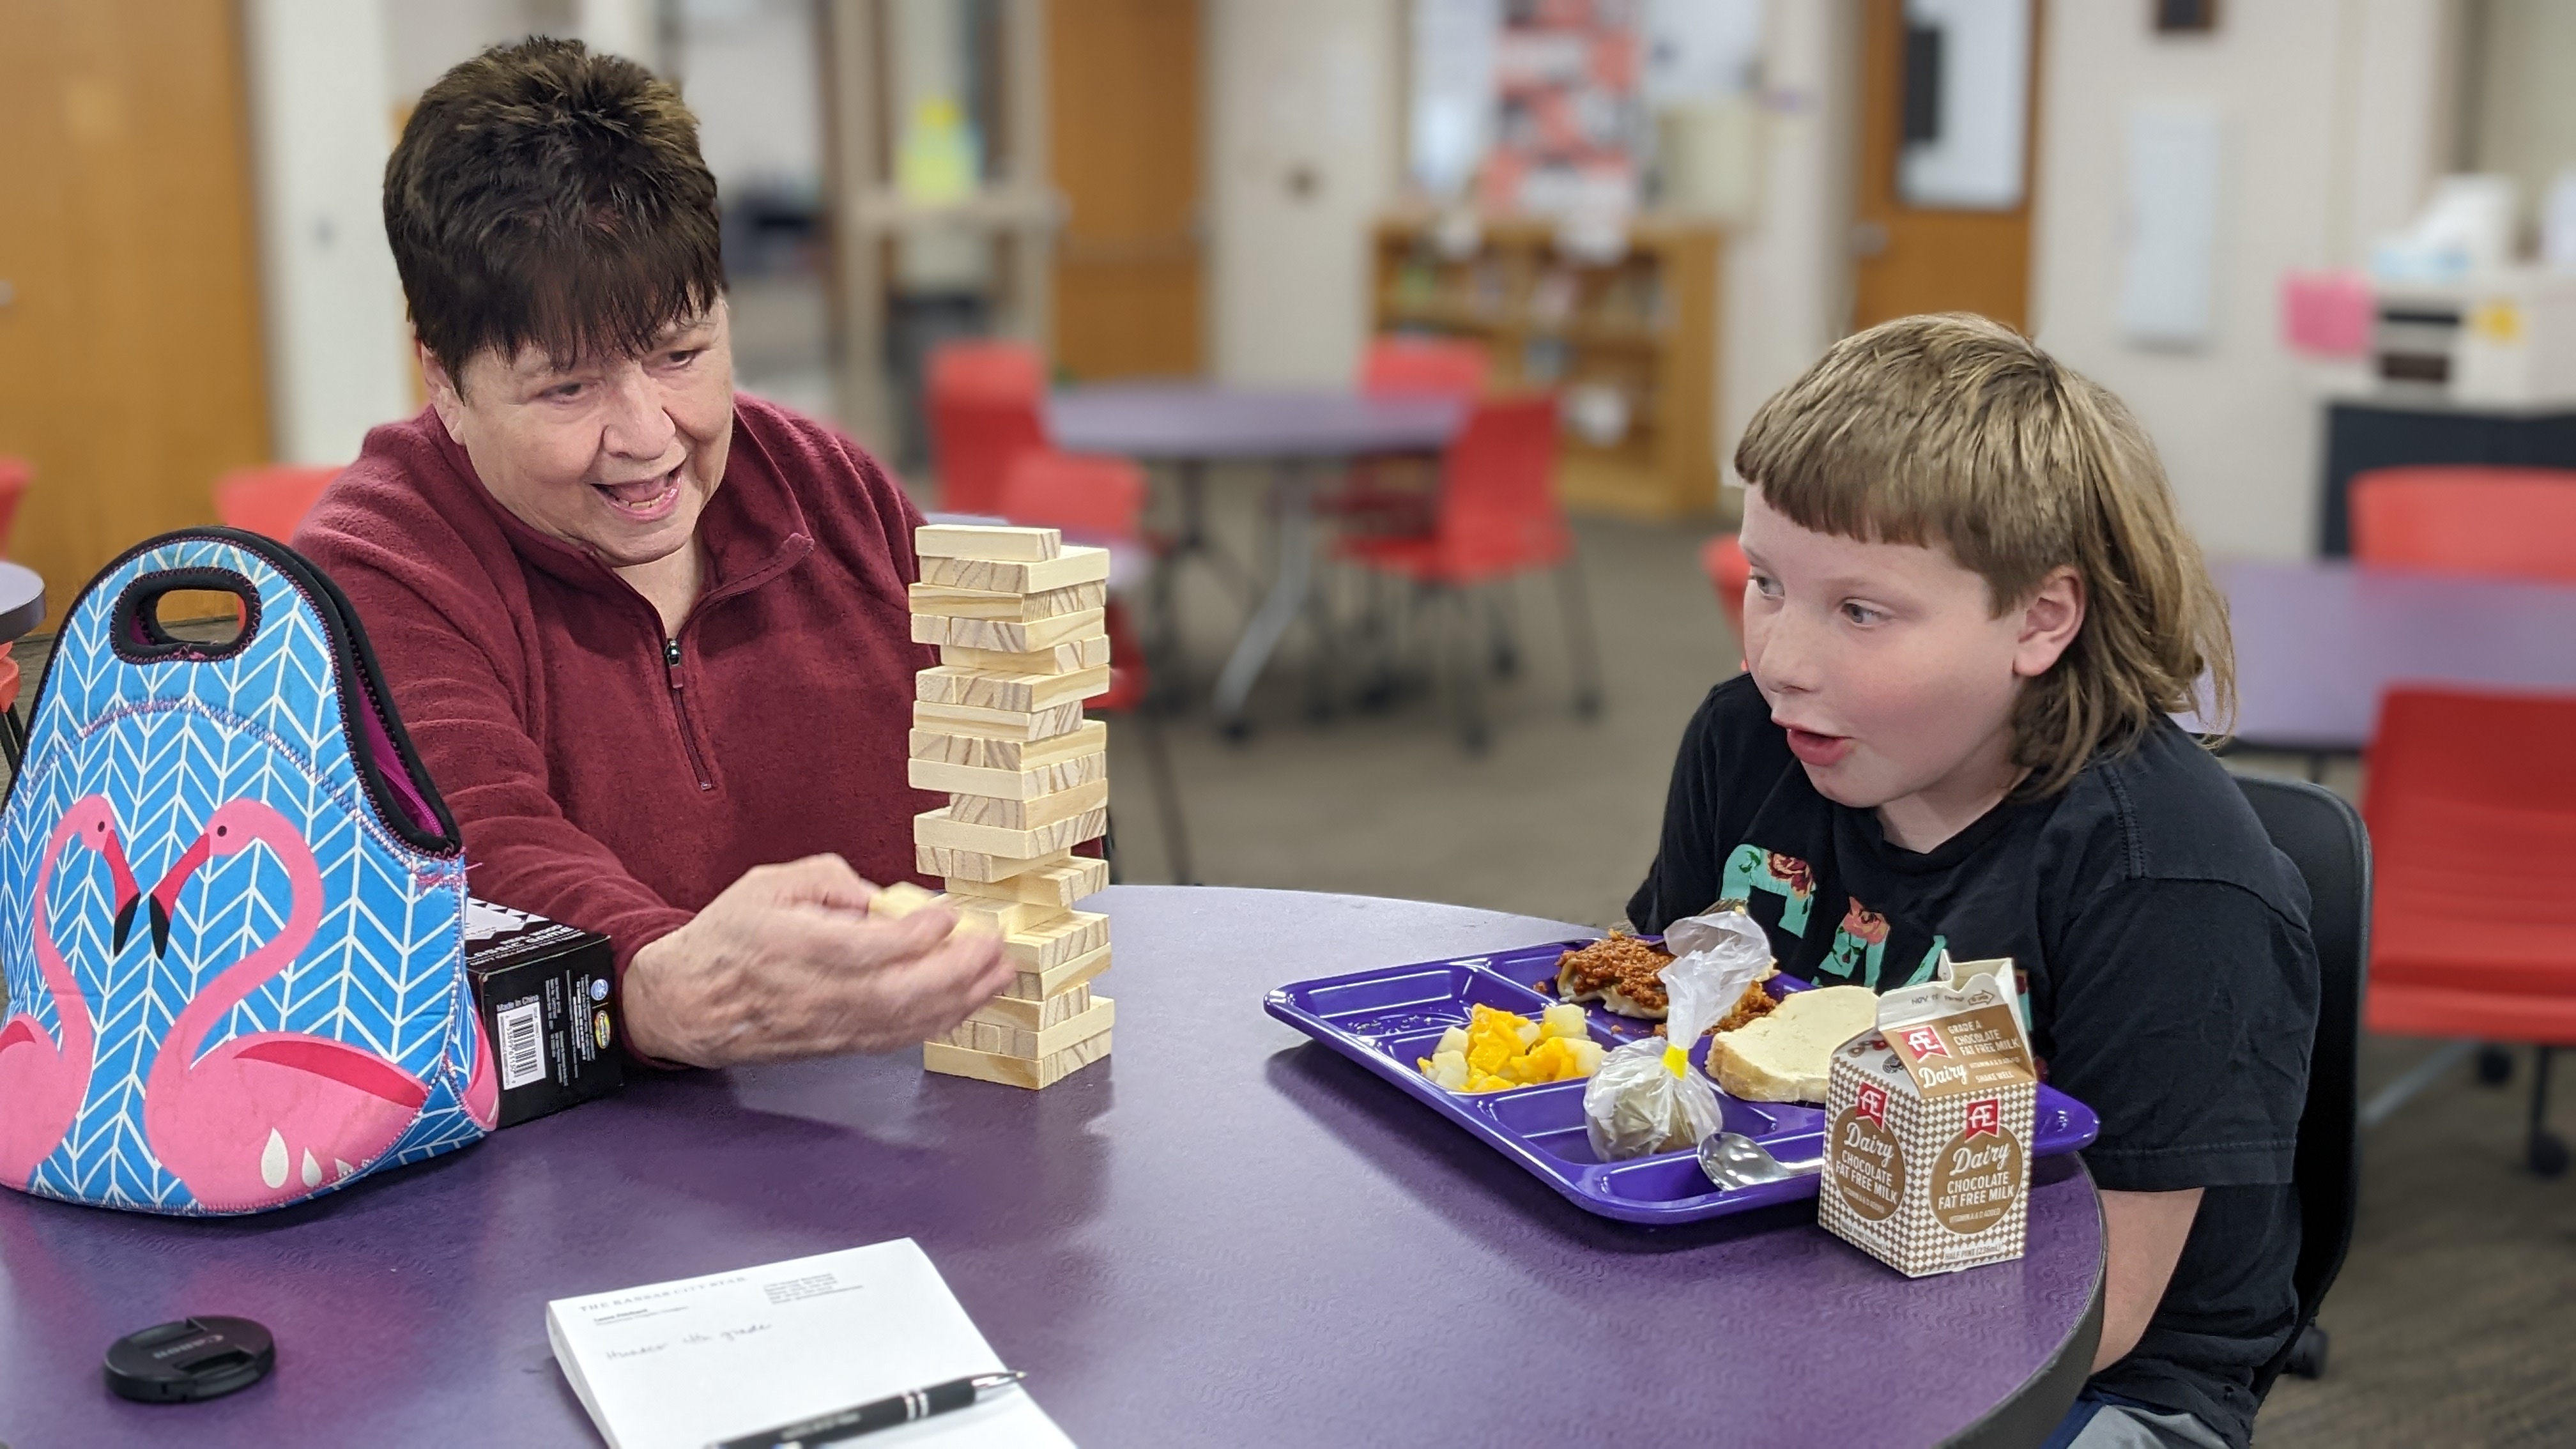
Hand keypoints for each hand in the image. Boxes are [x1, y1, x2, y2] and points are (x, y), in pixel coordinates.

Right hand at [620, 855, 1012, 1066]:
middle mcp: (812, 994)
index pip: (864, 948)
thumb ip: (827, 879)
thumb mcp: (768, 884)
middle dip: (957, 971)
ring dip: (961, 1000)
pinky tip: (967, 1002)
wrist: (688, 1002)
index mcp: (790, 947)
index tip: (949, 910)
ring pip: (904, 1023)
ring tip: (1000, 974)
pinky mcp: (836, 1045)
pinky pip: (896, 1039)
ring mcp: (826, 1027)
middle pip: (897, 993)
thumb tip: (882, 897)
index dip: (915, 933)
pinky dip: (938, 1023)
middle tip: (995, 944)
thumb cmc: (729, 937)